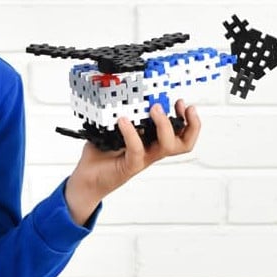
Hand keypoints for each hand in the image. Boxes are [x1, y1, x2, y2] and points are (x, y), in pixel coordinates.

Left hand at [63, 101, 200, 224]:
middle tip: (179, 107)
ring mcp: (142, 159)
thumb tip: (122, 97)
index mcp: (151, 143)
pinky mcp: (129, 166)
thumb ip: (121, 116)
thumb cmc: (100, 156)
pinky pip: (137, 149)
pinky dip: (131, 133)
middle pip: (183, 144)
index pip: (180, 135)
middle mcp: (151, 151)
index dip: (189, 121)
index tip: (183, 105)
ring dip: (164, 125)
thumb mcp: (113, 130)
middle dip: (189, 124)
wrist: (86, 180)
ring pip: (166, 146)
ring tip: (154, 109)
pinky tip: (123, 121)